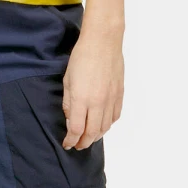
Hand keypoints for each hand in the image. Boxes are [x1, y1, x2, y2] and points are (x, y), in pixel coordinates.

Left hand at [61, 22, 123, 150]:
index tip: (67, 144)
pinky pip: (115, 116)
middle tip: (77, 145)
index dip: (71, 140)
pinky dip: (108, 125)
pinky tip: (102, 125)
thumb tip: (70, 119)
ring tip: (88, 138)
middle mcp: (98, 103)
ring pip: (105, 127)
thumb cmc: (82, 57)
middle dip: (83, 142)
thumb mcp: (68, 80)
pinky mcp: (120, 94)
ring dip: (96, 136)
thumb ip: (68, 102)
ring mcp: (111, 99)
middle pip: (92, 132)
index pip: (76, 129)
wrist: (103, 42)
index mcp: (82, 99)